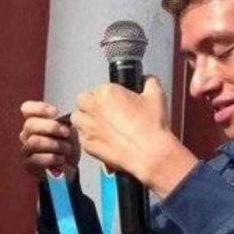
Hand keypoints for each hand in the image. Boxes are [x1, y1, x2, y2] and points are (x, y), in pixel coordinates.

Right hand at [19, 101, 80, 179]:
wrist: (70, 167)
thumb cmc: (67, 145)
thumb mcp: (69, 130)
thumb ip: (63, 123)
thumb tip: (63, 120)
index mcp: (34, 121)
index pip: (27, 109)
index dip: (39, 108)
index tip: (55, 112)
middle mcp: (27, 134)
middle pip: (30, 125)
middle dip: (51, 127)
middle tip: (66, 133)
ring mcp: (26, 149)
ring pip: (34, 142)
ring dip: (54, 145)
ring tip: (67, 149)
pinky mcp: (27, 164)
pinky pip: (36, 159)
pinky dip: (52, 159)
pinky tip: (61, 160)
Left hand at [71, 76, 198, 197]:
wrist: (149, 153)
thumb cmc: (152, 127)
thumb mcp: (156, 95)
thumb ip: (148, 81)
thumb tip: (145, 80)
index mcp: (107, 93)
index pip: (97, 88)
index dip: (105, 96)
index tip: (112, 102)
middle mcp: (94, 108)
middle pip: (81, 100)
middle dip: (90, 104)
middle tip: (102, 111)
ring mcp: (88, 127)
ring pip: (76, 118)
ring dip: (85, 119)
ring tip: (98, 124)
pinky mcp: (87, 144)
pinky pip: (81, 137)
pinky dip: (88, 137)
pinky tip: (101, 138)